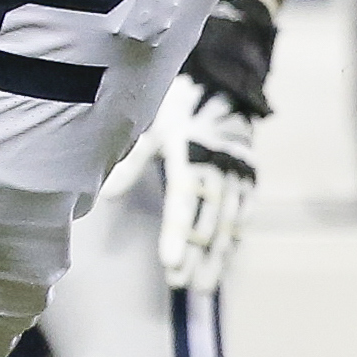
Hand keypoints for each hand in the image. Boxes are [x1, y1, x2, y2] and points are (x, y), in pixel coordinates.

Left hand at [153, 0, 276, 290]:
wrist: (226, 69)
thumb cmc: (180, 94)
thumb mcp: (151, 120)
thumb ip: (130, 160)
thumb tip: (108, 197)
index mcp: (192, 150)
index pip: (185, 202)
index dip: (177, 235)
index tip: (170, 265)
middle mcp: (220, 164)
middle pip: (209, 220)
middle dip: (197, 255)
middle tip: (187, 286)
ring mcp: (238, 170)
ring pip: (229, 221)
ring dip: (217, 254)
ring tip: (205, 285)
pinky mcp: (248, 171)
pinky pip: (243, 211)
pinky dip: (234, 236)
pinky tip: (227, 257)